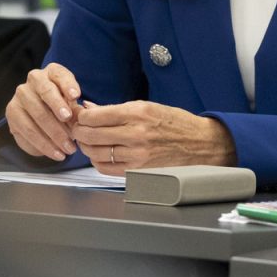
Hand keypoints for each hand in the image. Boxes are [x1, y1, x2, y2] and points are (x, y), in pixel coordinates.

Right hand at [5, 63, 83, 160]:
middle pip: (46, 95)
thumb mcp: (72, 104)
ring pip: (36, 117)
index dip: (67, 85)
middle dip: (61, 116)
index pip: (59, 74)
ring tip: (67, 150)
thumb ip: (74, 108)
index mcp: (51, 71)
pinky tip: (55, 153)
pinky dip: (42, 145)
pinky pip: (25, 131)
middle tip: (72, 135)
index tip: (76, 96)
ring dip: (53, 137)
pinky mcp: (11, 113)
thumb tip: (76, 119)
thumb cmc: (63, 105)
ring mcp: (20, 95)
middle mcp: (33, 79)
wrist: (43, 111)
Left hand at [72, 101, 237, 174]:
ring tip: (88, 141)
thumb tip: (88, 108)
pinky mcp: (138, 171)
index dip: (81, 116)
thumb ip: (115, 109)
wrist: (199, 143)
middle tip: (78, 128)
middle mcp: (135, 134)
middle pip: (90, 135)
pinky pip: (106, 168)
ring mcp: (136, 155)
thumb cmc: (174, 122)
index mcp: (137, 113)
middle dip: (79, 131)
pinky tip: (100, 154)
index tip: (80, 115)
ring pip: (95, 153)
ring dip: (86, 147)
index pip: (94, 116)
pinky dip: (97, 161)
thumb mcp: (146, 106)